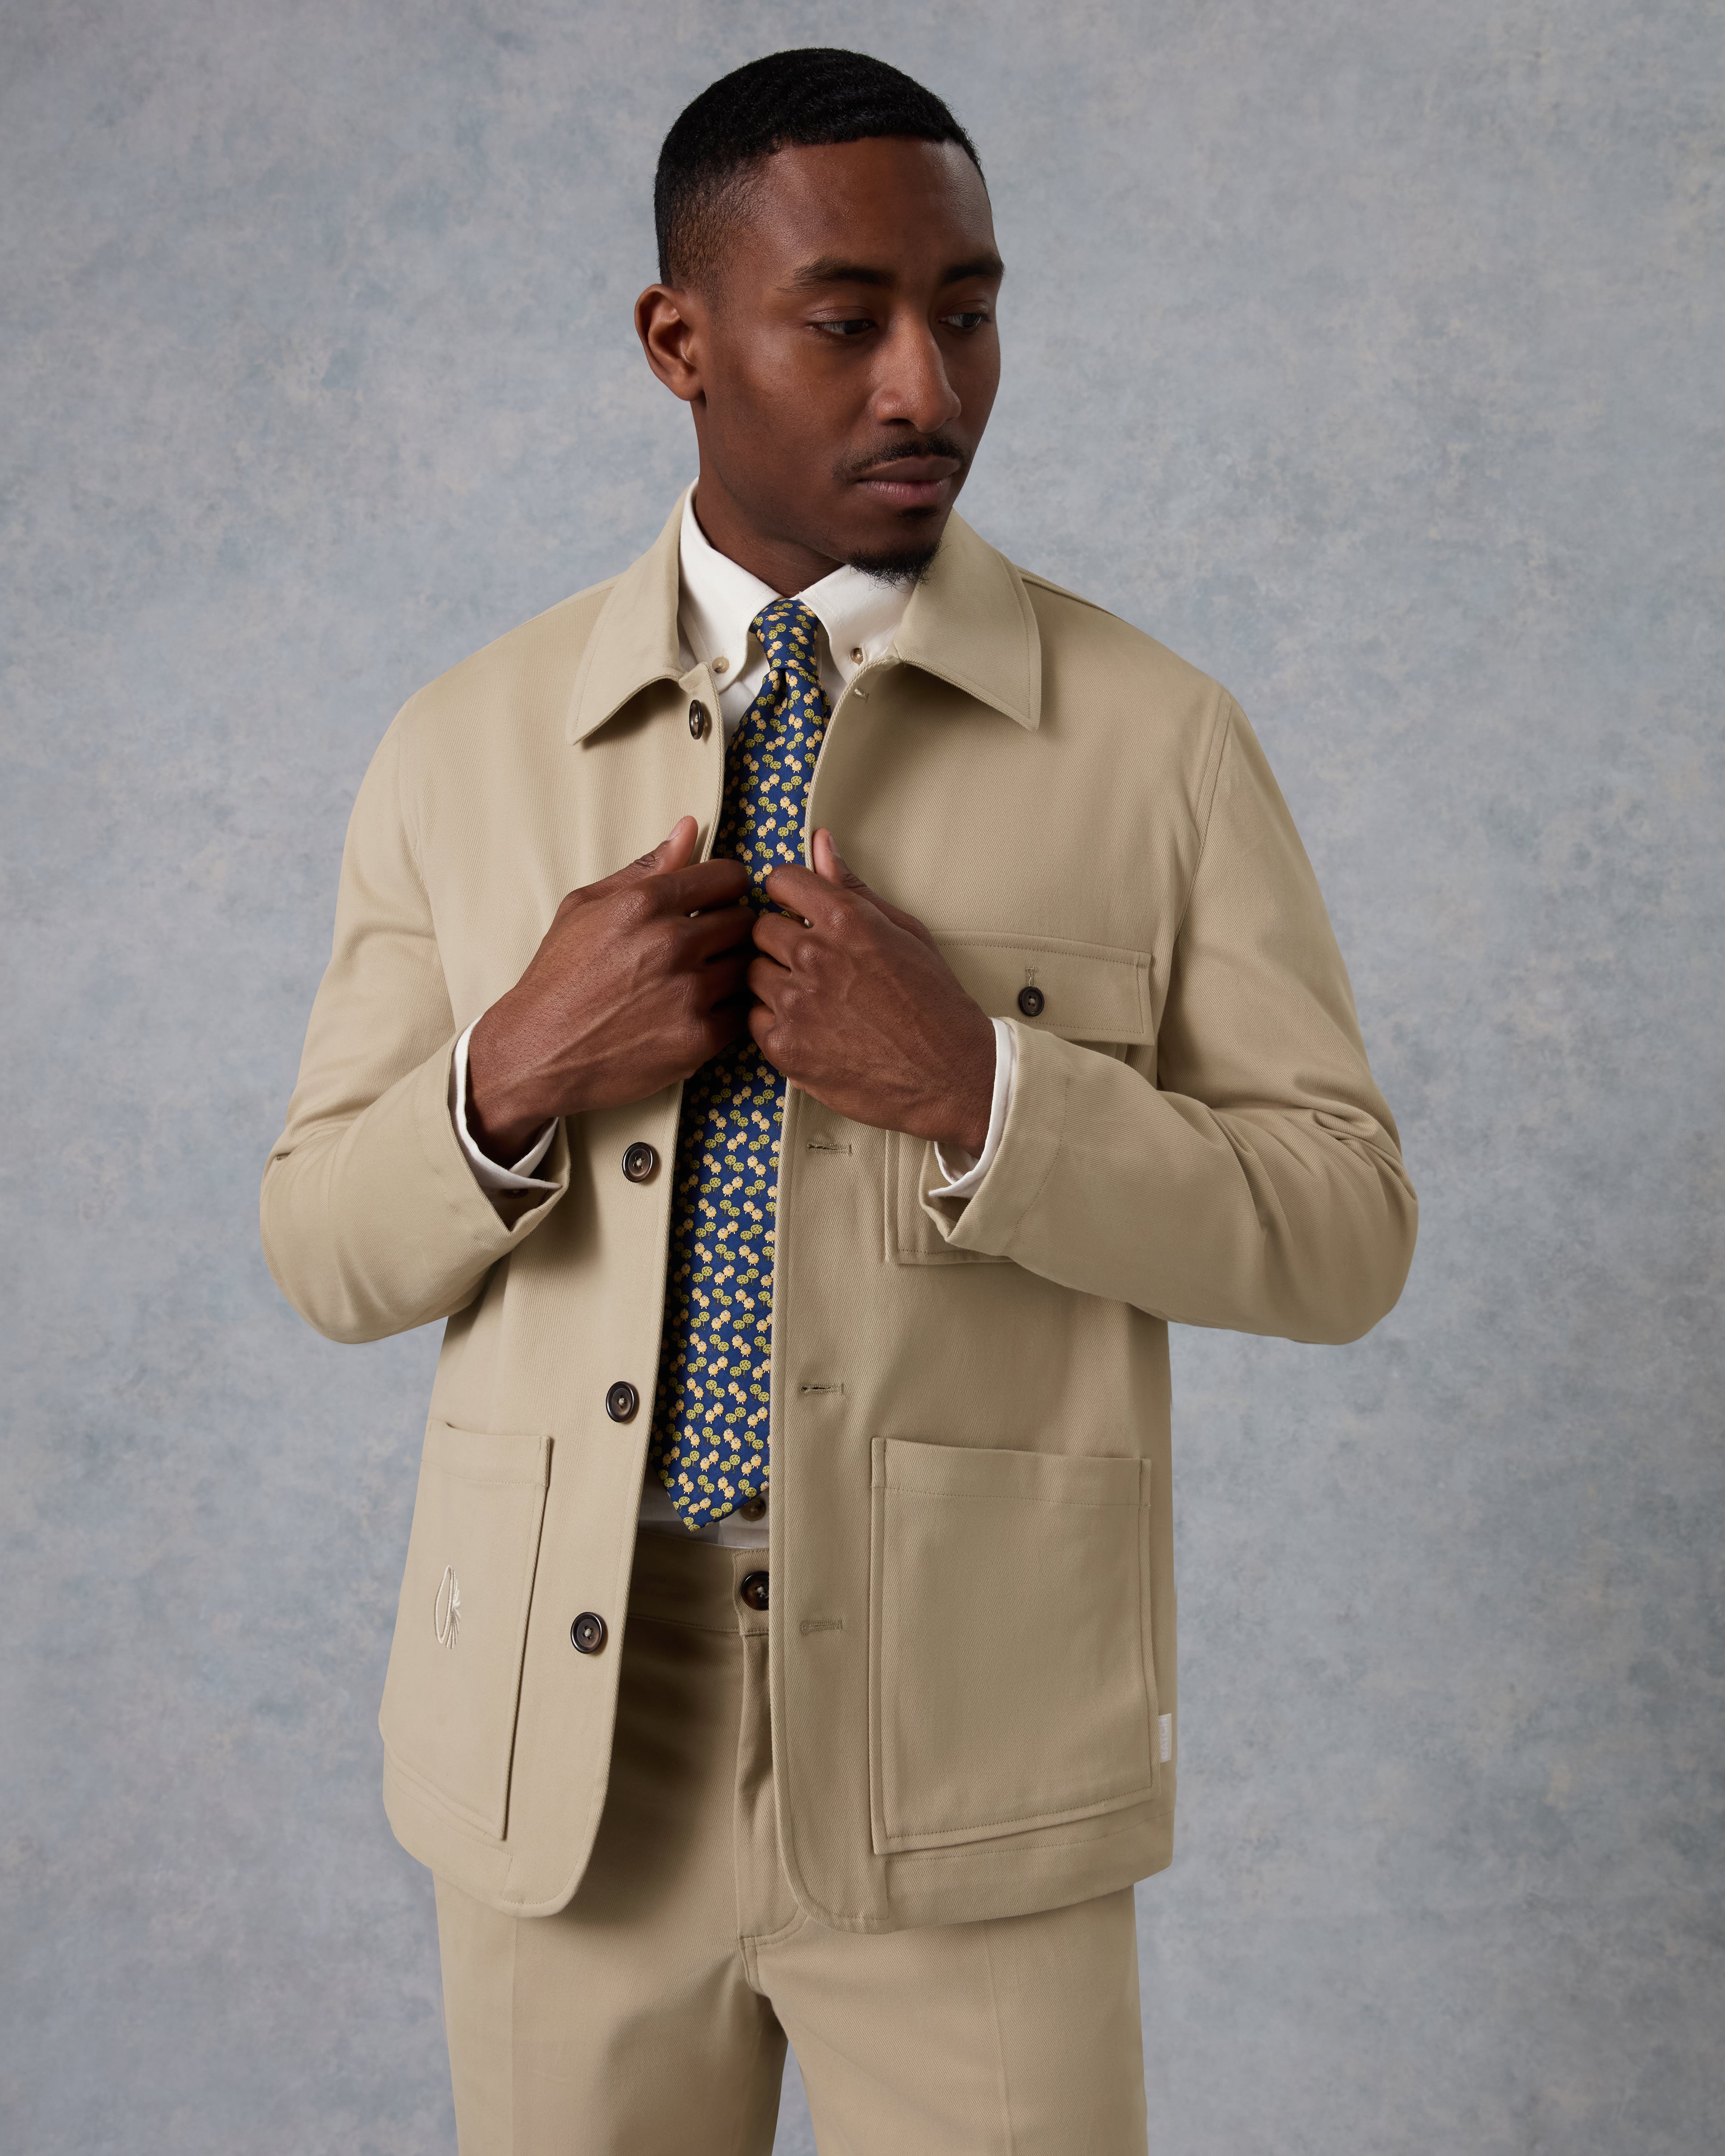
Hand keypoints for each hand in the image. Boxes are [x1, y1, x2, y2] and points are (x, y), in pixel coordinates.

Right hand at [466, 816, 751, 1160]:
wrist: (538, 1052)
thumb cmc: (559, 978)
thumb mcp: (585, 907)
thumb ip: (644, 867)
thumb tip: (689, 828)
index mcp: (646, 904)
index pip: (729, 878)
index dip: (726, 888)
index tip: (717, 902)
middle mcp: (672, 944)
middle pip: (744, 921)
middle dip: (730, 930)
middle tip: (707, 946)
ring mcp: (688, 993)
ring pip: (747, 966)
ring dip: (731, 971)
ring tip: (701, 980)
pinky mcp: (698, 1038)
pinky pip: (742, 1013)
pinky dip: (727, 1012)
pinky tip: (700, 1012)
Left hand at [748, 829, 993, 1155]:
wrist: (949, 1073)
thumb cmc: (933, 1004)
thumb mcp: (904, 931)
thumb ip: (853, 888)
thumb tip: (822, 846)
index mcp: (846, 921)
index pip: (781, 881)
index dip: (788, 896)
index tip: (795, 910)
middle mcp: (815, 957)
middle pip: (761, 929)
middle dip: (782, 942)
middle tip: (813, 965)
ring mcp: (796, 1003)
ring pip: (753, 974)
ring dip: (776, 983)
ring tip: (814, 1000)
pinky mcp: (785, 1046)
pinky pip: (755, 1019)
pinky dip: (776, 1023)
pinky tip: (810, 1029)